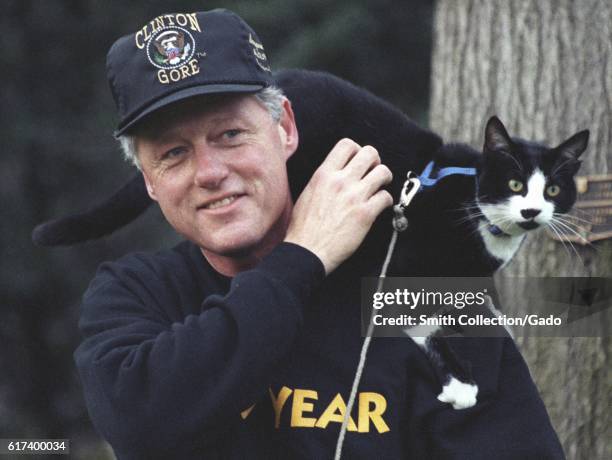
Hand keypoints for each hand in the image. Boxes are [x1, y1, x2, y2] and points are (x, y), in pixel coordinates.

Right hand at [285, 138, 392, 273]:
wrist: (306, 251)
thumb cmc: (303, 226)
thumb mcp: (308, 192)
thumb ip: (324, 179)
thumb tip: (338, 173)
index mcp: (324, 174)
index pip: (347, 144)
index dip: (357, 150)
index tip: (358, 161)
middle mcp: (340, 181)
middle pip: (370, 153)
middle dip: (375, 161)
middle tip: (373, 171)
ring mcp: (354, 197)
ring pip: (383, 172)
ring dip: (384, 178)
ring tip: (379, 187)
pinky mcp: (366, 214)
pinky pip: (386, 197)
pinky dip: (386, 201)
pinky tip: (380, 206)